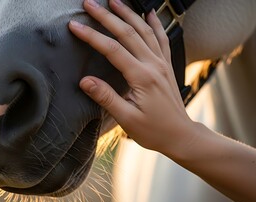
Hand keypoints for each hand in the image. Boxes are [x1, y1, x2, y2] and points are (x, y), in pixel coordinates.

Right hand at [68, 0, 198, 158]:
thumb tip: (85, 81)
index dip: (92, 36)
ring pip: (144, 31)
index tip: (75, 26)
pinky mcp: (166, 66)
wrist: (181, 135)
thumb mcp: (127, 119)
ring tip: (114, 1)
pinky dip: (155, 24)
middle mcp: (154, 65)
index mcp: (142, 77)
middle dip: (107, 16)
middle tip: (89, 4)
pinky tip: (150, 13)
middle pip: (128, 33)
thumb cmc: (154, 131)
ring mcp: (162, 63)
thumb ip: (106, 98)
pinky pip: (161, 39)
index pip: (112, 50)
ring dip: (128, 14)